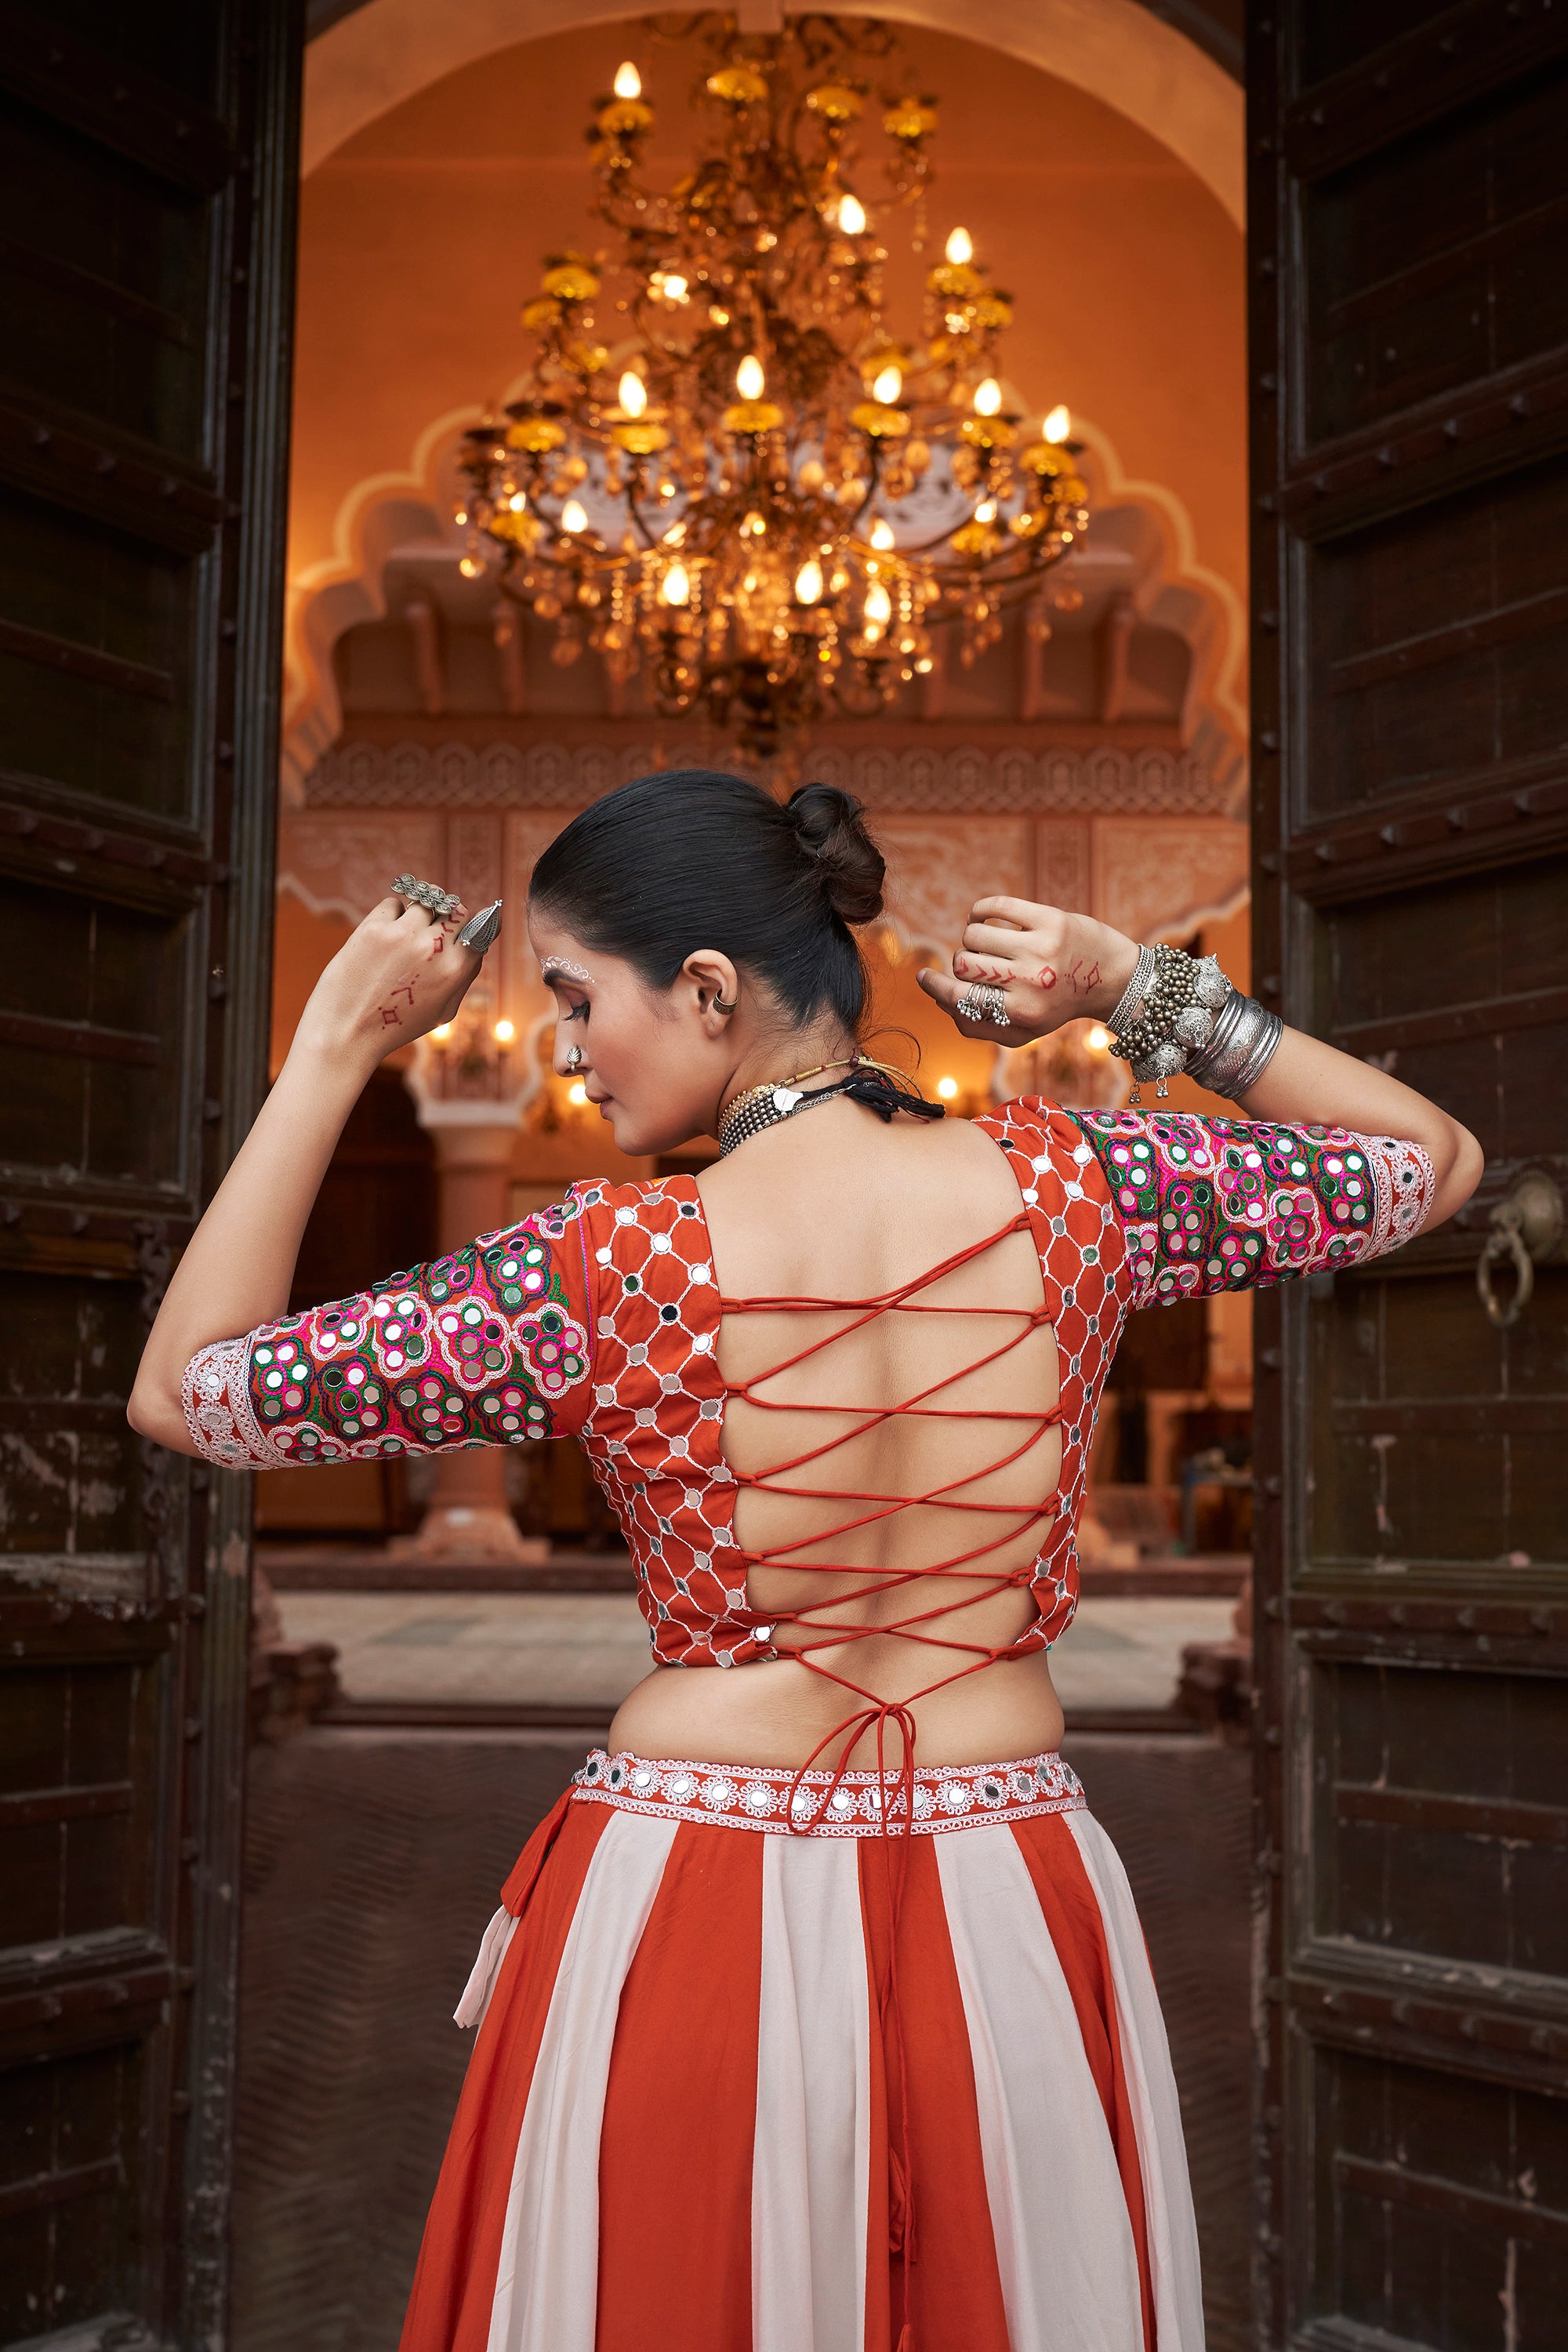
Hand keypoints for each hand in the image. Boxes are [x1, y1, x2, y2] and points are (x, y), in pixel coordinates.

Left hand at [291, 894, 486, 1071]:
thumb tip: (477, 944)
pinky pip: (392, 903)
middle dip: (448, 916)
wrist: (346, 1032)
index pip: (482, 926)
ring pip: (425, 902)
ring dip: (417, 915)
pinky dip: (389, 915)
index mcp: (455, 970)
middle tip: (433, 929)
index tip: (466, 923)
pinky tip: (381, 940)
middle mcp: (433, 947)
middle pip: (456, 908)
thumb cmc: (396, 1024)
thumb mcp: (443, 1011)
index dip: (476, 923)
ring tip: (401, 940)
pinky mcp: (374, 927)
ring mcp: (403, 934)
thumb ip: (463, 976)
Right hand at [916, 897, 1138, 1044]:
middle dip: (962, 964)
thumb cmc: (1058, 1005)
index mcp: (1022, 1013)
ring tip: (987, 943)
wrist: (1113, 979)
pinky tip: (983, 918)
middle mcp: (1031, 981)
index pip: (959, 998)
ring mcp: (1040, 948)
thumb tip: (939, 1002)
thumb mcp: (1024, 1030)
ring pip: (974, 935)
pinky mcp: (1050, 919)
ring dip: (973, 938)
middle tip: (981, 966)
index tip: (924, 976)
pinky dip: (980, 911)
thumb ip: (980, 1025)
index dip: (934, 987)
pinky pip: (994, 907)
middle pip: (963, 965)